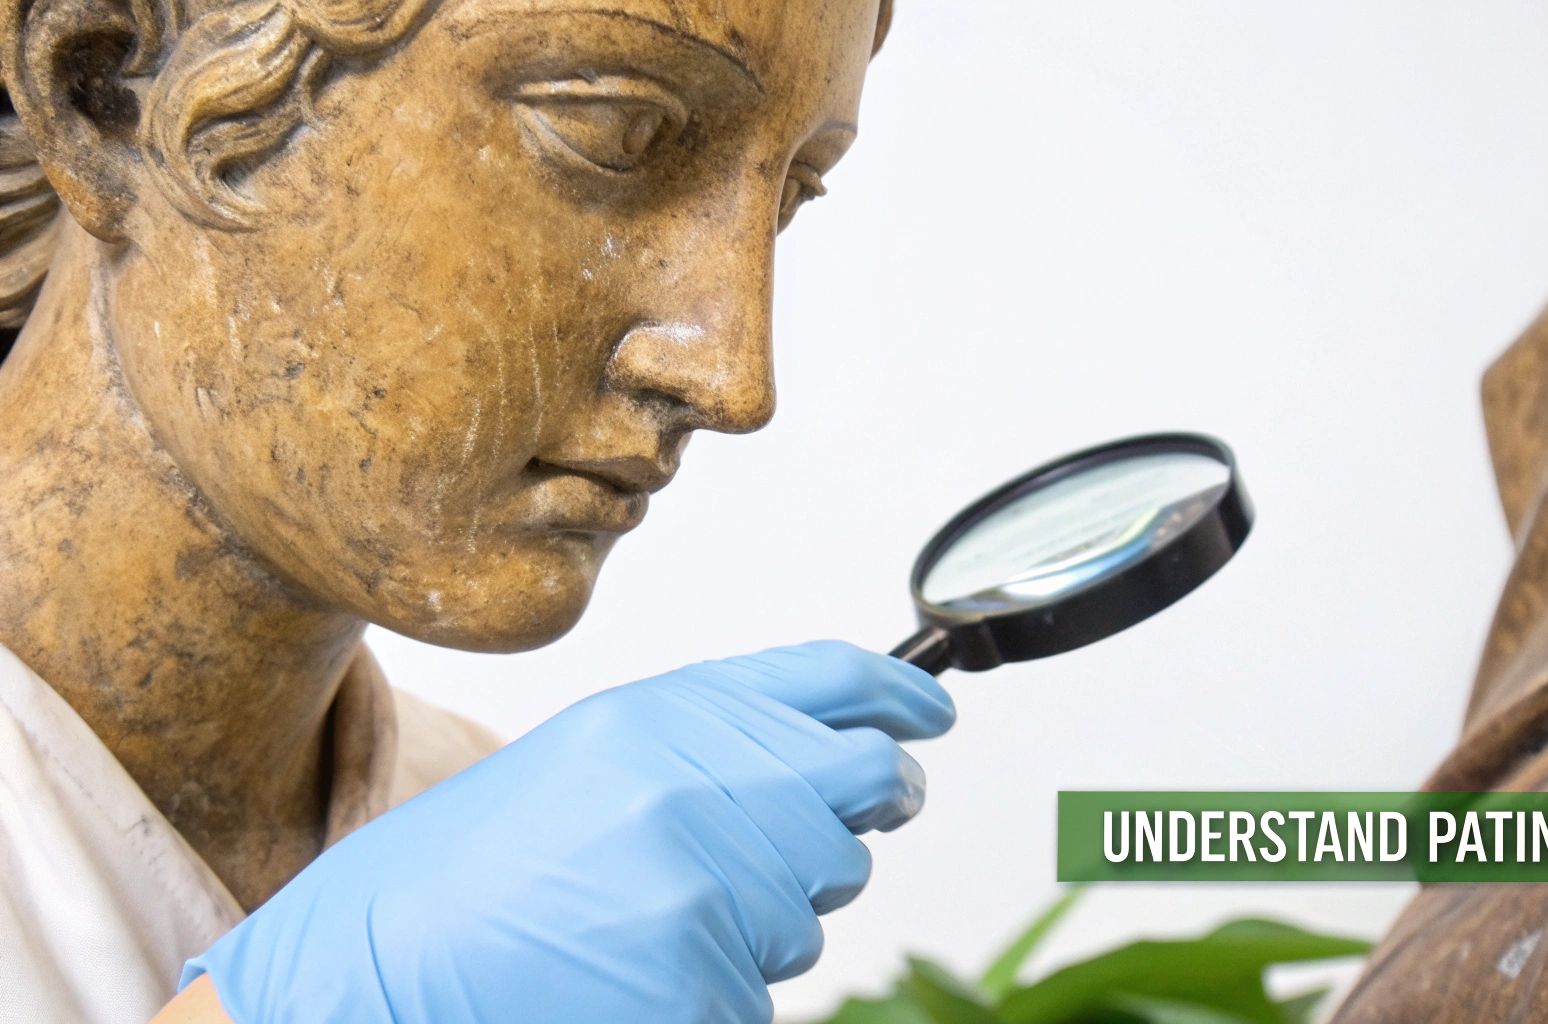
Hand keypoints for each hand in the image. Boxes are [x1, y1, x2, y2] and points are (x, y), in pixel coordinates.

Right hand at [180, 641, 954, 1022]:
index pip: (835, 681)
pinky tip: (637, 969)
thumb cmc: (473, 870)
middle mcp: (698, 787)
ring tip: (648, 914)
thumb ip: (712, 741)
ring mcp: (708, 890)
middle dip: (845, 820)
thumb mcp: (590, 758)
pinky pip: (766, 987)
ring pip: (818, 903)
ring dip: (766, 915)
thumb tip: (836, 758)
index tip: (930, 714)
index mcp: (663, 716)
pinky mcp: (705, 983)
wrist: (373, 971)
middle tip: (781, 844)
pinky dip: (720, 986)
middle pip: (859, 794)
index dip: (902, 696)